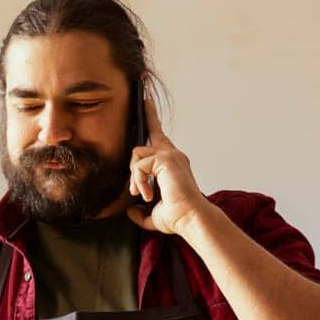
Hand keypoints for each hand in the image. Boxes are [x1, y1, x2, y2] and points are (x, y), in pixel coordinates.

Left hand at [127, 96, 211, 235]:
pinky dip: (139, 182)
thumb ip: (141, 211)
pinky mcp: (166, 158)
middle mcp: (173, 155)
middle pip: (151, 131)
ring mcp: (171, 155)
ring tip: (143, 195)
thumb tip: (130, 210)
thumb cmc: (177, 218)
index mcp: (171, 164)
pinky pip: (139, 166)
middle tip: (140, 182)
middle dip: (143, 131)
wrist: (190, 219)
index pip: (159, 137)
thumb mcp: (152, 214)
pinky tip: (147, 194)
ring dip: (135, 178)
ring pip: (137, 156)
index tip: (145, 100)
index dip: (151, 118)